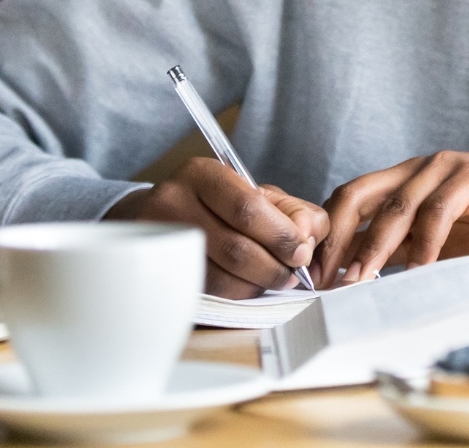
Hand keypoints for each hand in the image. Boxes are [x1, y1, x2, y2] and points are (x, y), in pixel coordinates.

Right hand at [105, 158, 328, 298]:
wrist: (161, 218)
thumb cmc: (221, 207)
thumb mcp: (259, 195)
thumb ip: (294, 212)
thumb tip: (307, 239)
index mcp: (202, 174)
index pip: (248, 208)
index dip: (281, 236)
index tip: (301, 251)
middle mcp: (174, 203)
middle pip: (235, 248)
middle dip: (274, 266)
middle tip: (292, 273)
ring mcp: (163, 240)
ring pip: (222, 277)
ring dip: (258, 285)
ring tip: (273, 279)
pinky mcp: (162, 271)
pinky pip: (208, 293)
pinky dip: (238, 293)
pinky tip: (249, 284)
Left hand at [317, 151, 468, 285]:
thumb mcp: (441, 240)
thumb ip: (405, 249)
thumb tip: (361, 274)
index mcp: (406, 179)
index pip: (350, 200)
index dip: (328, 234)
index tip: (314, 274)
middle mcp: (418, 168)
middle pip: (357, 194)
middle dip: (336, 237)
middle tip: (325, 278)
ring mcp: (444, 169)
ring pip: (394, 207)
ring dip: (373, 247)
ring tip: (360, 280)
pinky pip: (438, 212)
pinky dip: (423, 244)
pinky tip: (416, 271)